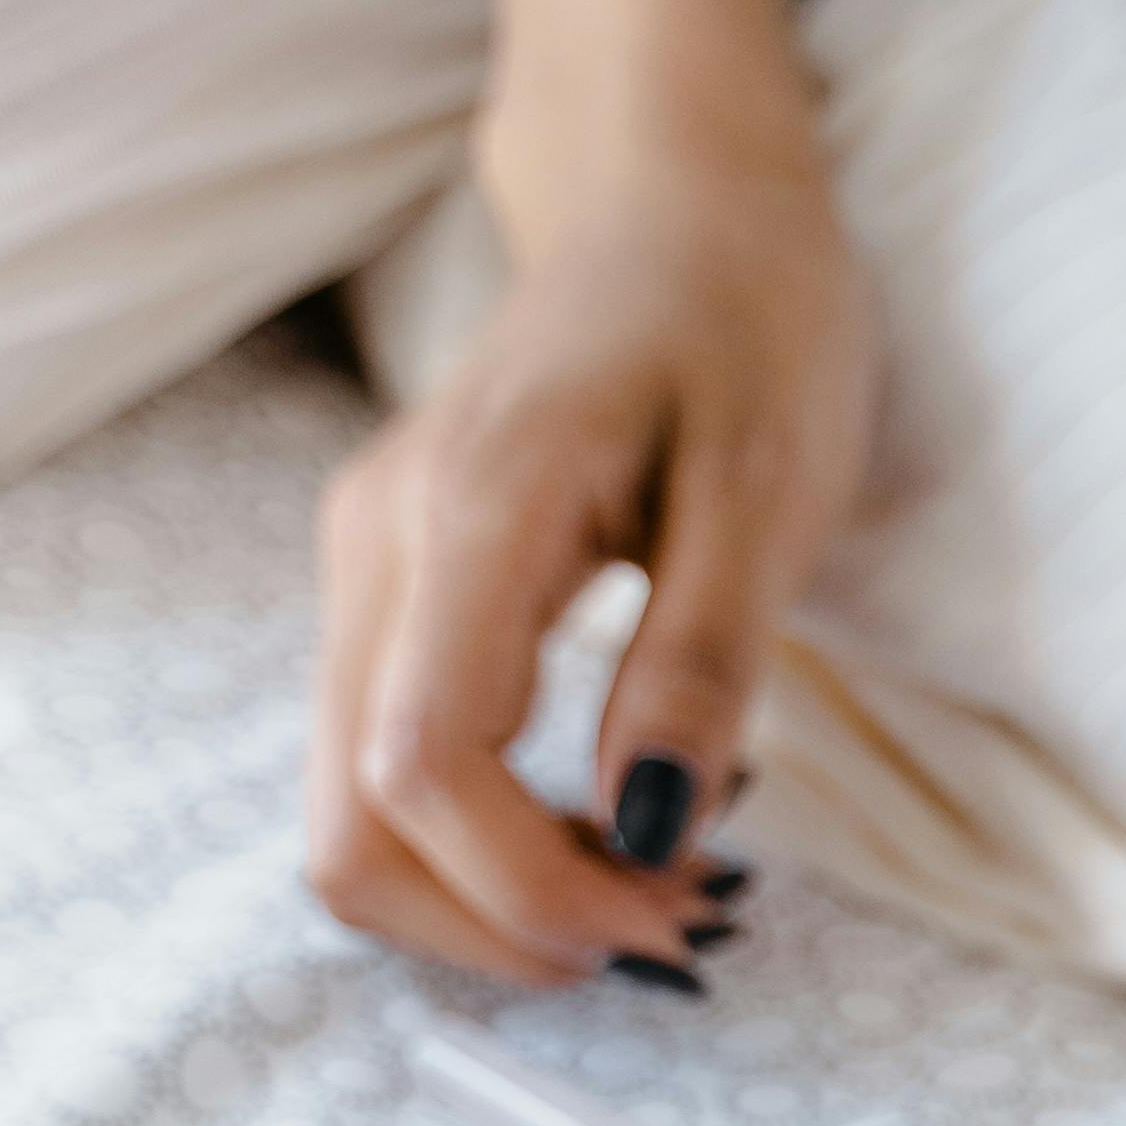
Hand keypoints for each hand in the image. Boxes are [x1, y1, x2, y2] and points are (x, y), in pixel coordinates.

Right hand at [304, 0, 872, 982]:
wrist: (672, 201)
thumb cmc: (743, 320)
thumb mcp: (773, 490)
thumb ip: (704, 663)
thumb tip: (654, 834)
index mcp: (469, 514)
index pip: (422, 769)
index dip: (534, 890)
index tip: (679, 919)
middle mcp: (377, 551)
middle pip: (351, 830)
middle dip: (505, 925)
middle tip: (677, 924)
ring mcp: (365, 574)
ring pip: (357, 818)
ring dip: (498, 895)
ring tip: (662, 875)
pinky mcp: (390, 597)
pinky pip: (394, 768)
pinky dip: (492, 840)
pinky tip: (616, 814)